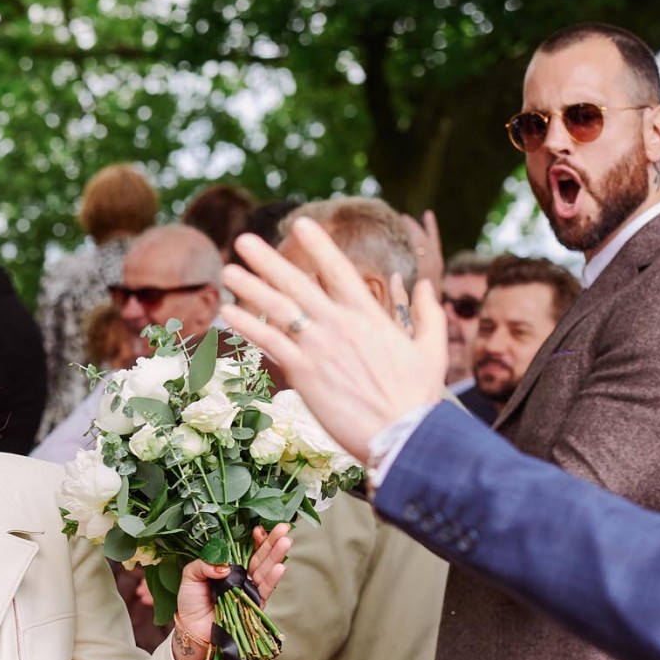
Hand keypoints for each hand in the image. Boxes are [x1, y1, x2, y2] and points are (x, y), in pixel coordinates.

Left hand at [169, 525, 292, 659]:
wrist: (193, 629)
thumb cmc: (190, 601)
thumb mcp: (190, 576)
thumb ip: (203, 565)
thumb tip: (224, 567)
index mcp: (228, 566)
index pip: (245, 548)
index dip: (254, 539)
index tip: (260, 527)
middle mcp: (242, 575)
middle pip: (260, 556)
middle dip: (272, 541)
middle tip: (284, 527)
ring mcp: (249, 590)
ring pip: (265, 570)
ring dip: (276, 556)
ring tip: (286, 542)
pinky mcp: (253, 605)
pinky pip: (265, 590)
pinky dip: (273, 579)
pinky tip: (280, 567)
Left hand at [222, 221, 446, 460]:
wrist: (404, 435)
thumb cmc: (418, 396)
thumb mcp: (432, 349)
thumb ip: (427, 313)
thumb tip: (422, 283)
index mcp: (369, 316)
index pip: (338, 271)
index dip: (318, 245)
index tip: (300, 223)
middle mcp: (340, 326)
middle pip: (298, 284)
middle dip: (269, 260)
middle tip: (244, 240)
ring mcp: (319, 349)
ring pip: (278, 310)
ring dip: (250, 288)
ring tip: (228, 270)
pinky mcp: (304, 375)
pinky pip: (270, 345)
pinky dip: (248, 327)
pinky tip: (228, 313)